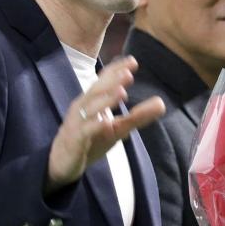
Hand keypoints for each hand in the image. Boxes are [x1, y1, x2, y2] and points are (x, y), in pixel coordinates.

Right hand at [46, 55, 164, 191]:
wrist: (62, 164)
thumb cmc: (90, 141)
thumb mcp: (117, 128)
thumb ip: (138, 116)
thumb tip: (161, 103)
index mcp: (92, 101)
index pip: (104, 81)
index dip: (116, 70)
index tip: (133, 61)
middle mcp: (82, 107)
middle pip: (97, 90)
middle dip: (112, 80)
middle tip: (128, 73)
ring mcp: (76, 123)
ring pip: (90, 108)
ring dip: (106, 99)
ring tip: (122, 92)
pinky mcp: (74, 140)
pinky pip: (85, 131)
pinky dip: (95, 125)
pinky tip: (107, 122)